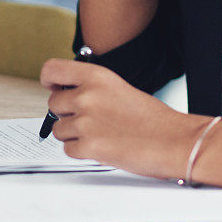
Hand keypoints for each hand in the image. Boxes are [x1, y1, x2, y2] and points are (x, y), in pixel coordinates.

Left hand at [40, 58, 205, 179]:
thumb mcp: (119, 87)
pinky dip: (81, 151)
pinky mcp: (87, 148)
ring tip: (98, 132)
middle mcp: (87, 96)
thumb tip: (69, 94)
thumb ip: (92, 87)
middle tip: (87, 118)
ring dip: (73, 134)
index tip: (54, 86)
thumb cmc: (152, 116)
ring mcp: (85, 122)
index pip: (52, 70)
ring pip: (58, 129)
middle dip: (66, 112)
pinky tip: (101, 145)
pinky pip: (68, 150)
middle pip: (53, 103)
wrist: (171, 139)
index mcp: (96, 77)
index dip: (50, 80)